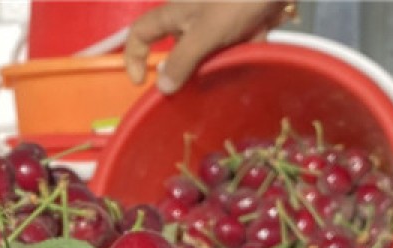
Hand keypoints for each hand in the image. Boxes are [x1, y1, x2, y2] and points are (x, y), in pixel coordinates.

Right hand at [123, 1, 287, 94]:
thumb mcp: (205, 32)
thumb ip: (182, 61)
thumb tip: (162, 88)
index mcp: (174, 13)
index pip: (140, 34)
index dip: (134, 58)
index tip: (142, 83)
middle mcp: (191, 16)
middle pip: (180, 50)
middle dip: (195, 66)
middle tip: (209, 77)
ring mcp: (216, 18)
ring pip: (210, 50)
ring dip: (226, 57)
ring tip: (242, 47)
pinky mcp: (239, 20)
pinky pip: (236, 43)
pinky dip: (246, 45)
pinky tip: (258, 35)